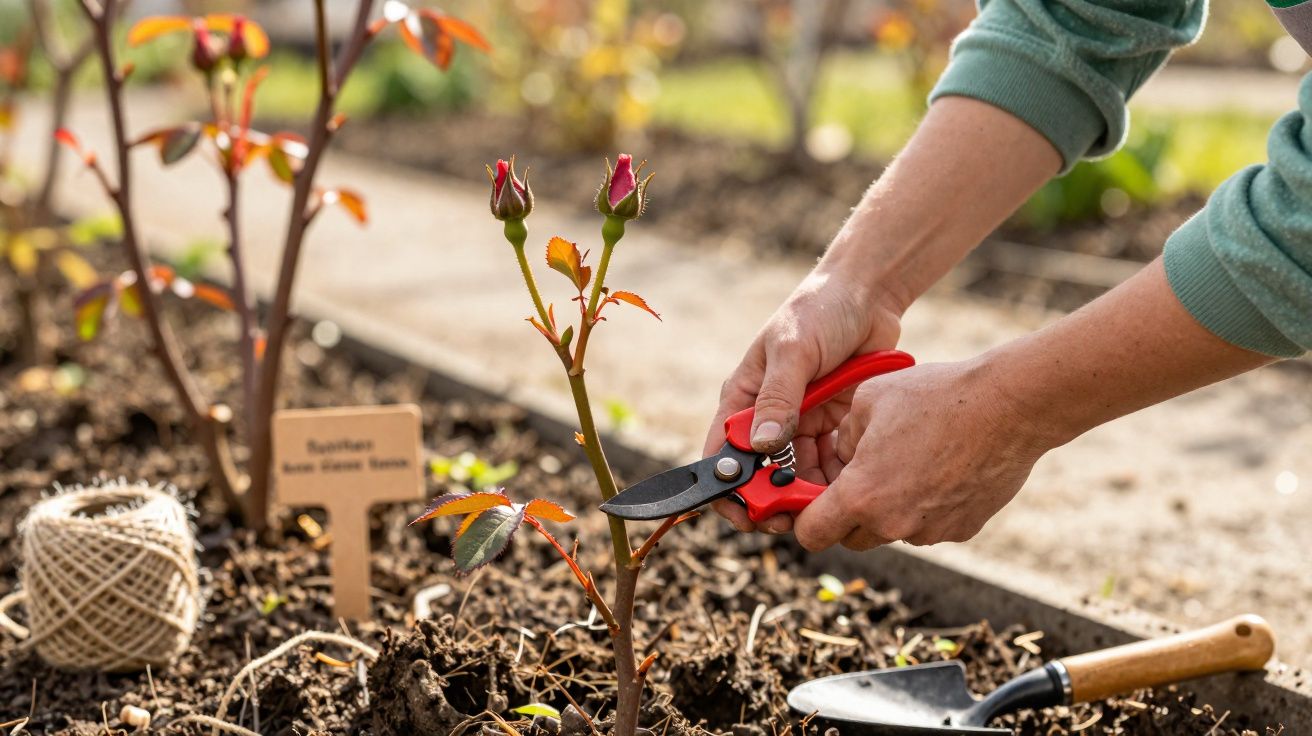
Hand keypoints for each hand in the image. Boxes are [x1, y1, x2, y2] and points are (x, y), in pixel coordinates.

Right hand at [704, 268, 902, 533]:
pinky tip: (851, 480)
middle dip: (774, 500)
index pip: (720, 452)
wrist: (867, 294)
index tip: (746, 515)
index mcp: (742, 397)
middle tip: (796, 521)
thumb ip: (779, 397)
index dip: (727, 490)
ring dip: (809, 493)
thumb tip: (760, 446)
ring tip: (830, 504)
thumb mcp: (793, 350)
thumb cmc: (818, 311)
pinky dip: (837, 476)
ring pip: (796, 475)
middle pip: (760, 473)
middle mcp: (766, 415)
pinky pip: (829, 462)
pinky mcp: (831, 423)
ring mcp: (800, 421)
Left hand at [792, 357, 1052, 549]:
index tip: (808, 503)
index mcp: (860, 495)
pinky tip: (938, 469)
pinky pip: (926, 525)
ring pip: (890, 531)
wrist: (1008, 407)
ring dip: (887, 509)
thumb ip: (842, 438)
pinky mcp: (960, 530)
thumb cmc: (936, 397)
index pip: (812, 534)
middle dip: (846, 513)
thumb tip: (838, 456)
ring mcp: (929, 531)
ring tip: (906, 462)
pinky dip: (923, 506)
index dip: (804, 519)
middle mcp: (892, 524)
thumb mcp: (867, 402)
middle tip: (859, 475)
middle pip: (850, 537)